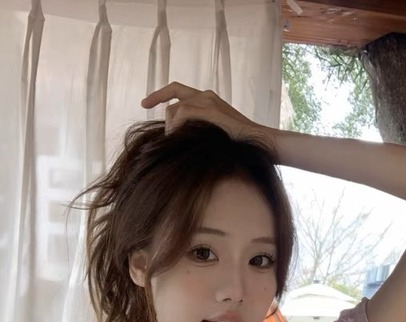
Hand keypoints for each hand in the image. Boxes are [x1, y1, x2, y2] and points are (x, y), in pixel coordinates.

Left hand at [141, 82, 275, 149]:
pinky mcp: (210, 109)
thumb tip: (180, 143)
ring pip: (176, 108)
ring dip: (171, 127)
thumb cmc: (240, 145)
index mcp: (209, 100)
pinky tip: (177, 139)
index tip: (145, 103)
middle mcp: (207, 96)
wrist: (260, 142)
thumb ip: (199, 132)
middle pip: (174, 95)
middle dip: (157, 100)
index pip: (178, 92)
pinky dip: (176, 127)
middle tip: (146, 111)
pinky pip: (182, 113)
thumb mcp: (215, 136)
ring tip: (172, 143)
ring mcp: (209, 101)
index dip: (160, 95)